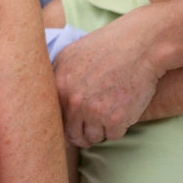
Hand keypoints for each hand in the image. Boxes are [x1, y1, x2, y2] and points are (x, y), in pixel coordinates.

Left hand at [51, 9, 164, 146]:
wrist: (139, 45)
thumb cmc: (105, 47)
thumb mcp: (69, 55)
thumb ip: (55, 78)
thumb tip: (43, 100)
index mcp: (59, 85)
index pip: (53, 119)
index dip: (63, 122)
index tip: (70, 122)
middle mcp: (73, 101)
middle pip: (72, 134)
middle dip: (82, 131)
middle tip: (92, 122)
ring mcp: (94, 112)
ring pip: (93, 137)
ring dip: (100, 129)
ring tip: (108, 109)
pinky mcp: (116, 120)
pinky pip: (113, 136)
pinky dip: (118, 127)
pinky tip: (121, 108)